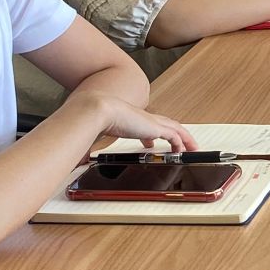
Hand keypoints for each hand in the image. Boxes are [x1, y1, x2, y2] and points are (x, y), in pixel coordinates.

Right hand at [75, 94, 196, 153]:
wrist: (99, 109)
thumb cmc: (94, 119)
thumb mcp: (94, 135)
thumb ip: (89, 146)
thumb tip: (78, 159)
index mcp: (131, 118)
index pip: (145, 125)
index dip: (150, 134)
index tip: (150, 142)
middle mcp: (144, 119)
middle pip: (165, 124)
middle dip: (175, 133)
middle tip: (182, 143)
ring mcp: (151, 122)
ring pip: (175, 128)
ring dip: (184, 138)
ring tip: (191, 148)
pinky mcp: (156, 127)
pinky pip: (175, 136)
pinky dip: (181, 143)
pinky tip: (183, 151)